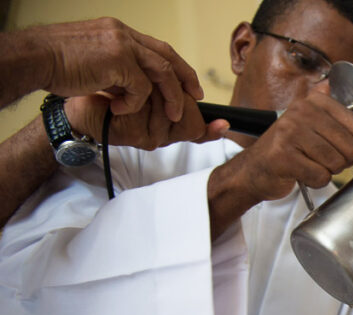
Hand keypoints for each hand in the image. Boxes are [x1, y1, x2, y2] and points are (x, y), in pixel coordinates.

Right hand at [31, 18, 202, 120]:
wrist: (34, 58)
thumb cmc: (56, 64)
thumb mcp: (94, 62)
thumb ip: (116, 69)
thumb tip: (132, 89)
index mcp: (118, 32)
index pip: (158, 48)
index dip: (177, 66)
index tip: (189, 84)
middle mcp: (123, 34)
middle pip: (168, 56)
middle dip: (186, 79)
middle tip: (196, 98)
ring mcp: (122, 44)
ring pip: (163, 72)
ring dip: (171, 96)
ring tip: (172, 114)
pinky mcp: (118, 60)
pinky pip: (141, 87)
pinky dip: (135, 103)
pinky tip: (119, 109)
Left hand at [65, 92, 226, 149]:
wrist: (77, 106)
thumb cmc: (110, 100)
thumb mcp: (147, 97)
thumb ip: (176, 101)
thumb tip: (214, 114)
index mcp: (166, 131)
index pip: (197, 130)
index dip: (210, 128)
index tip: (224, 124)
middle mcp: (161, 138)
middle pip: (189, 117)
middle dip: (176, 95)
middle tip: (154, 87)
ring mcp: (149, 138)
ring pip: (169, 110)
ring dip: (152, 92)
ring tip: (132, 92)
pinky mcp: (134, 134)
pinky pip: (149, 108)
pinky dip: (136, 96)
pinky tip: (123, 98)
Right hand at [208, 82, 352, 222]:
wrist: (256, 171)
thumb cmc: (295, 153)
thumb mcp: (329, 140)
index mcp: (318, 101)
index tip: (342, 150)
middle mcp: (303, 110)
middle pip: (350, 148)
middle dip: (341, 162)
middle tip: (322, 159)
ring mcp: (290, 131)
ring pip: (336, 163)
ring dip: (327, 171)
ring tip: (309, 164)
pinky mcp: (282, 154)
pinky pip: (319, 175)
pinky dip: (315, 180)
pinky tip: (301, 173)